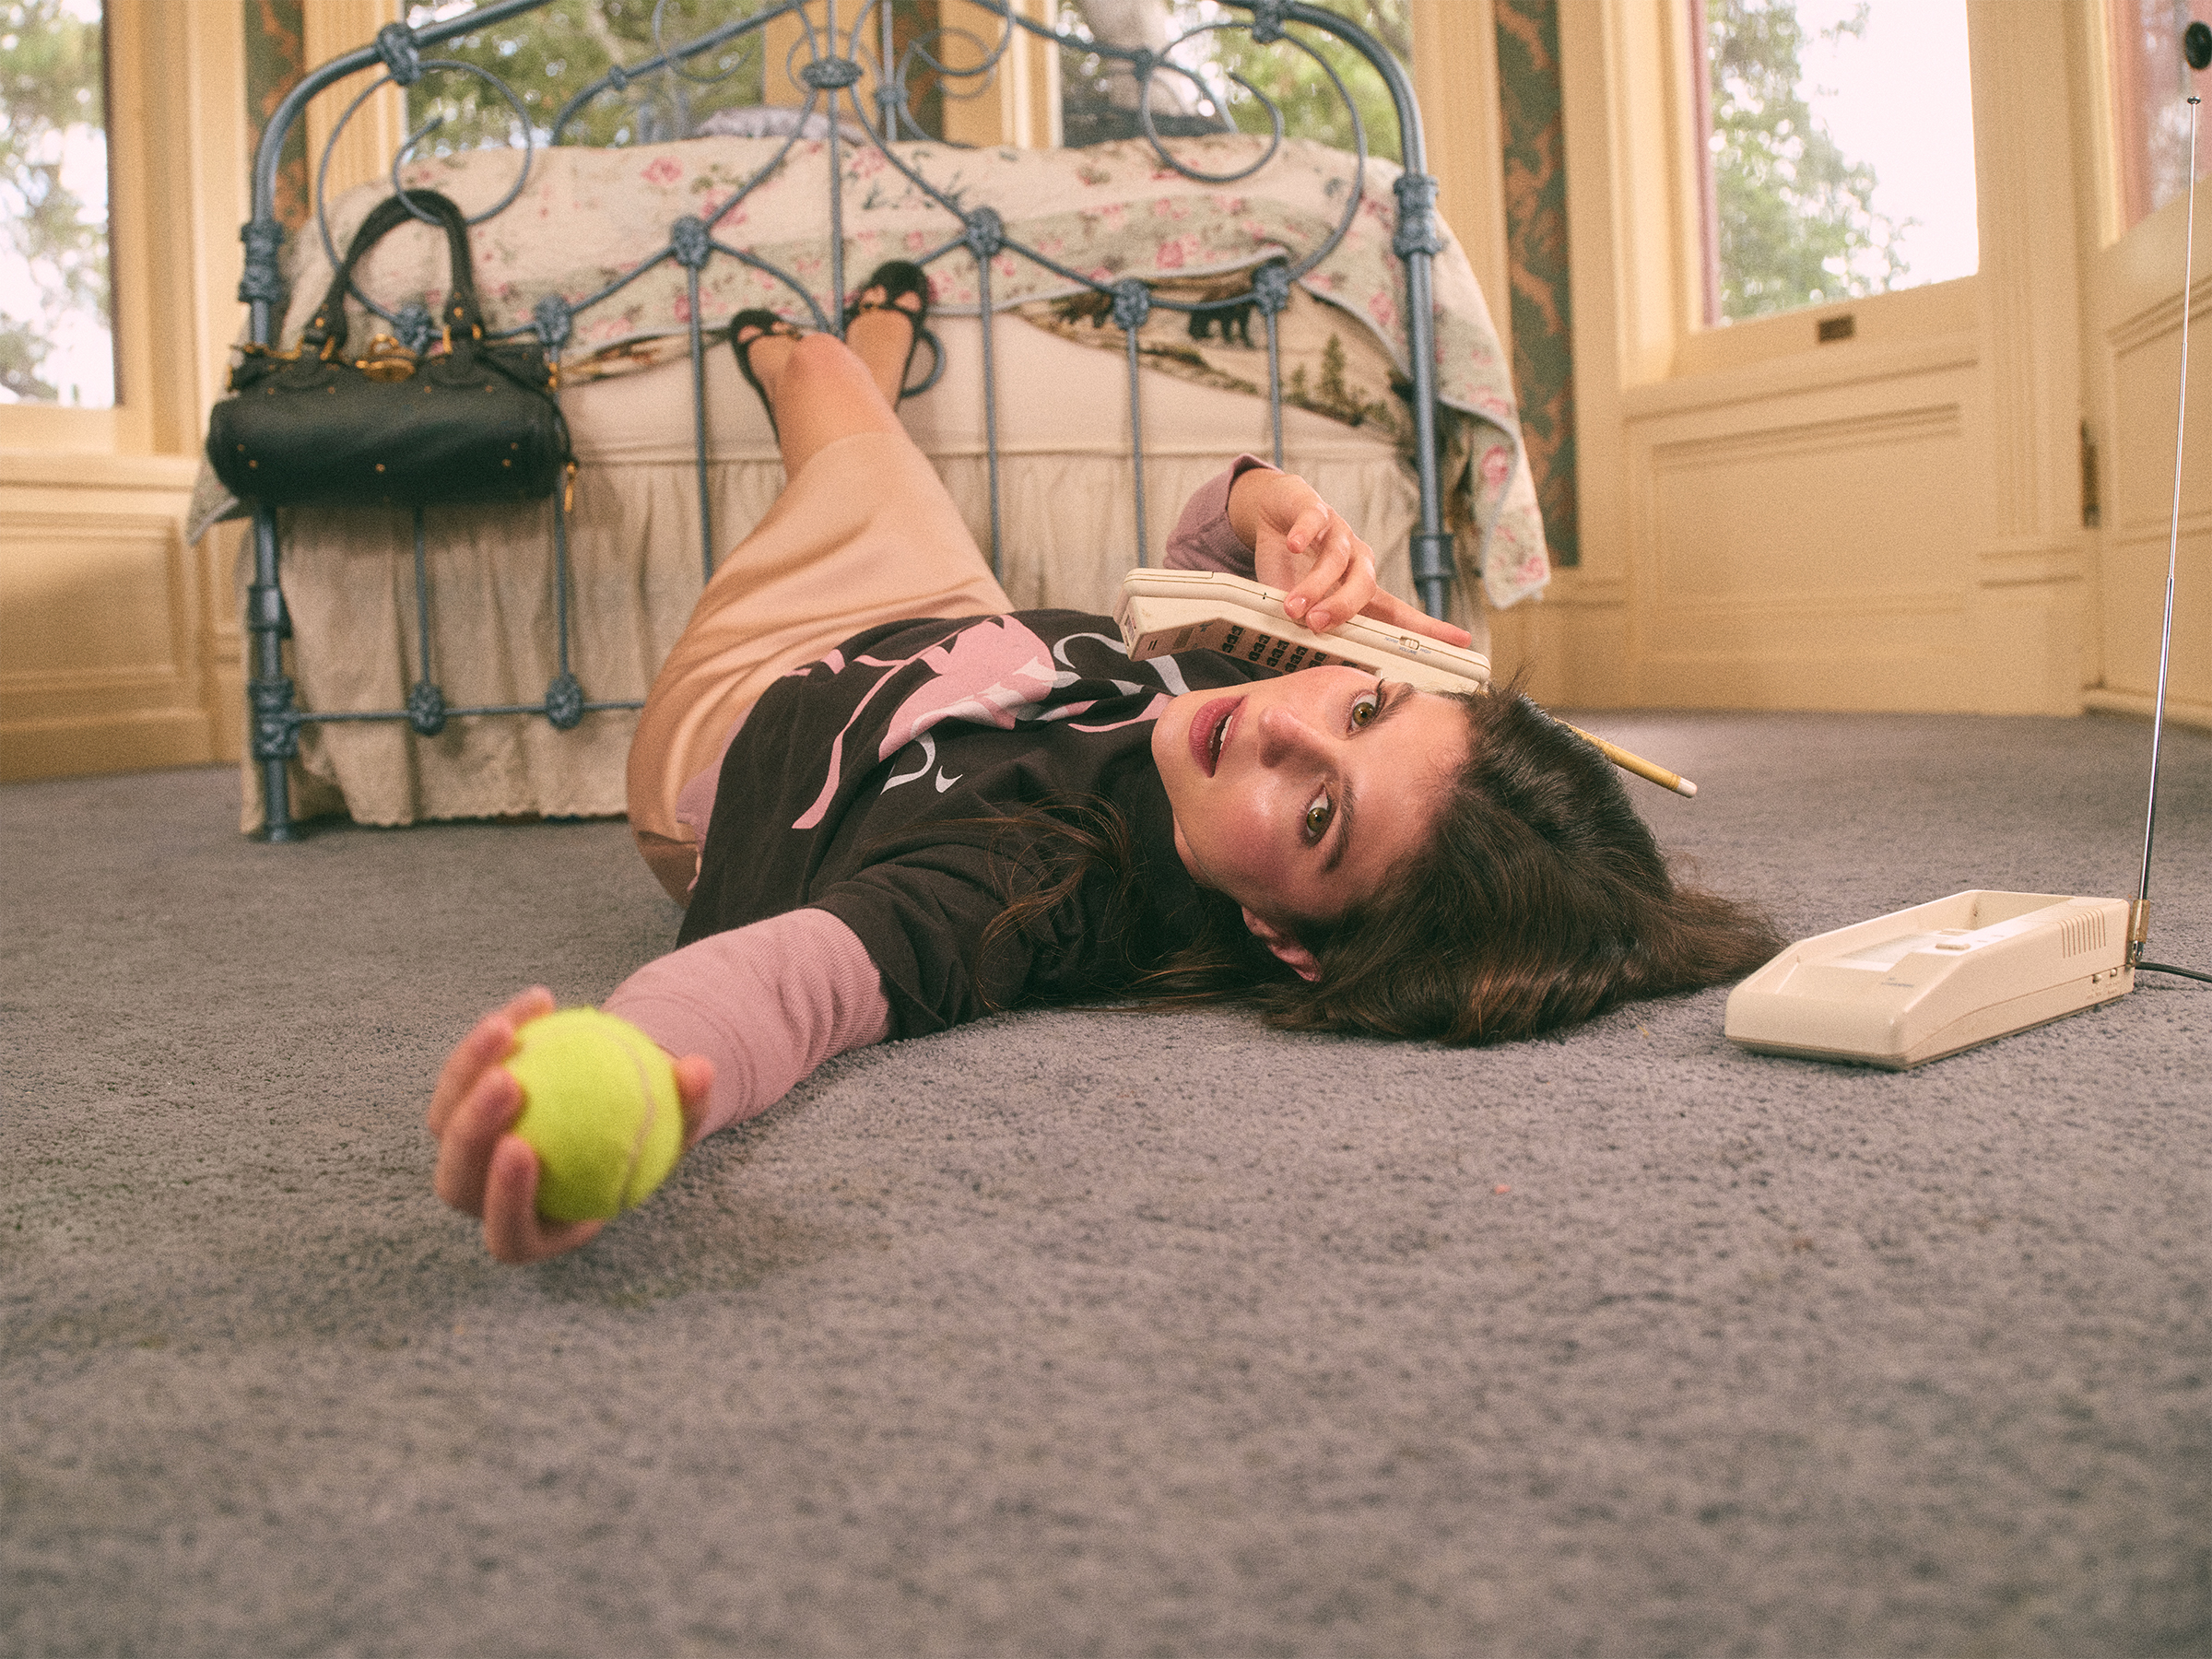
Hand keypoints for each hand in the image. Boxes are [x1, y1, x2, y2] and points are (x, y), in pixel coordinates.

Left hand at [426, 987, 714, 1264]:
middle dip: (471, 1132)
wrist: (611, 1117)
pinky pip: (464, 1074)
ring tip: (508, 1029)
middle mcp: (487, 1201)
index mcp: (534, 1233)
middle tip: (510, 1081)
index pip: (509, 1234)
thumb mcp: (679, 1128)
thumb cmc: (650, 1138)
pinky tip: (540, 1000)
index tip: (525, 1149)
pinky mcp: (461, 1111)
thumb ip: (689, 1106)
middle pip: (457, 1182)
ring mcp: (466, 1158)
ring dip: (467, 1074)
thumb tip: (699, 1068)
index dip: (506, 1201)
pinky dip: (494, 1037)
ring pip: (444, 1124)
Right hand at [1229, 467, 1472, 646]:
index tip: (1462, 640)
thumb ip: (1306, 623)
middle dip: (1342, 608)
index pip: (1396, 611)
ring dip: (1314, 585)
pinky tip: (1294, 546)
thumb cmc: (1291, 565)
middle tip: (1317, 625)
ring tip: (1292, 606)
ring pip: (1336, 559)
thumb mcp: (1302, 600)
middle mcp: (1356, 559)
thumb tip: (1305, 656)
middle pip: (1364, 585)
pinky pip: (1314, 521)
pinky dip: (1304, 535)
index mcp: (1359, 586)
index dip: (1428, 626)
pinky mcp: (1313, 509)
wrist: (1274, 512)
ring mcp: (1337, 533)